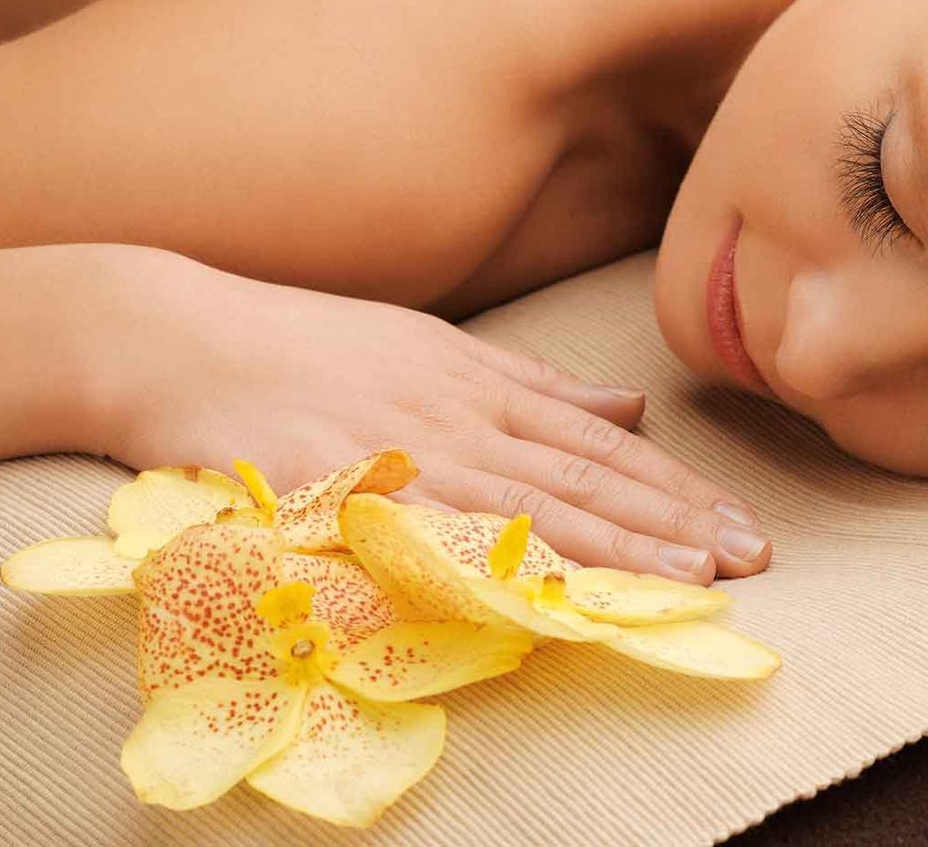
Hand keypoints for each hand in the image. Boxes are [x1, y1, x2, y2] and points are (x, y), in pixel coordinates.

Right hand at [96, 249, 771, 583]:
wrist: (174, 338)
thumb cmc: (300, 345)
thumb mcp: (431, 347)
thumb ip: (530, 385)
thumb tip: (627, 408)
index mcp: (478, 380)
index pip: (599, 446)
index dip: (673, 490)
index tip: (737, 524)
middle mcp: (458, 412)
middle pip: (585, 476)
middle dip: (674, 521)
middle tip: (753, 558)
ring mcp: (404, 449)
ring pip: (532, 503)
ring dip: (618, 543)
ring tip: (693, 575)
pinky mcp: (345, 484)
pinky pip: (436, 532)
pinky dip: (502, 560)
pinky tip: (557, 588)